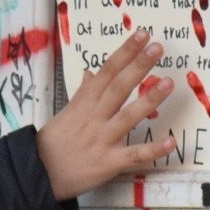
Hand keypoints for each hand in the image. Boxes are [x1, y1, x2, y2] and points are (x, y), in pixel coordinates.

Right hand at [36, 29, 174, 199]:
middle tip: (157, 48)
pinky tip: (171, 142)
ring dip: (149, 100)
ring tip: (168, 83)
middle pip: (118, 88)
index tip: (141, 35)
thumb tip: (90, 73)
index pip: (106, 72)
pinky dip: (152, 150)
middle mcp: (94, 118)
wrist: (38, 175)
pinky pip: (133, 155)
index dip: (124, 53)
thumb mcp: (65, 113)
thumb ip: (82, 93)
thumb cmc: (53, 143)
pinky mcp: (109, 163)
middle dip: (138, 67)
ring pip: (128, 117)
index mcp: (84, 104)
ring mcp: (102, 140)